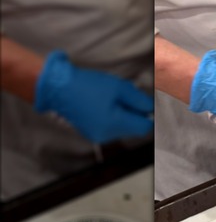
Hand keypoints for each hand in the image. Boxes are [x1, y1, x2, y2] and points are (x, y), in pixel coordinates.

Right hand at [35, 51, 153, 143]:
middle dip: (134, 113)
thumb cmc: (88, 86)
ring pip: (123, 128)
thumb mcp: (119, 88)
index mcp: (114, 124)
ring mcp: (97, 136)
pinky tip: (104, 104)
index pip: (144, 127)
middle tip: (125, 96)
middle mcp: (106, 134)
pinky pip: (111, 128)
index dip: (148, 115)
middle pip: (133, 128)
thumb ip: (139, 100)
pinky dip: (113, 117)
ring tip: (112, 99)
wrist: (59, 88)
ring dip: (124, 115)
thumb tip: (150, 108)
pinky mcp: (91, 133)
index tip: (144, 103)